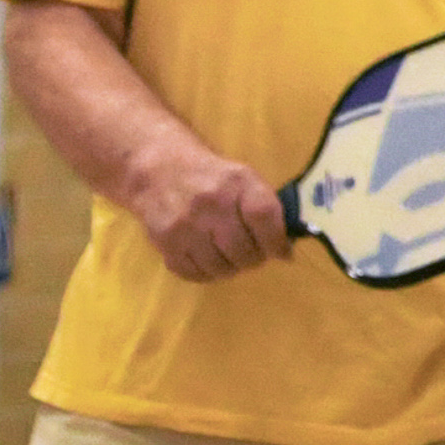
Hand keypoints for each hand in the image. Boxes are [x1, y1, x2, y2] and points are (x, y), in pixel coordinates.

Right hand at [121, 140, 287, 281]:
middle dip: (253, 258)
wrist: (159, 169)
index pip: (264, 217)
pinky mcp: (165, 242)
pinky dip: (206, 272)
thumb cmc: (212, 178)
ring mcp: (185, 225)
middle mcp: (210, 203)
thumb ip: (267, 211)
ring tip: (226, 253)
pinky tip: (206, 257)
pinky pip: (195, 274)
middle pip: (244, 252)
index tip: (280, 251)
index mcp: (236, 182)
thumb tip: (285, 254)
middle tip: (249, 252)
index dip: (277, 242)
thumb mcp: (244, 180)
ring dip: (230, 267)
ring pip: (221, 269)